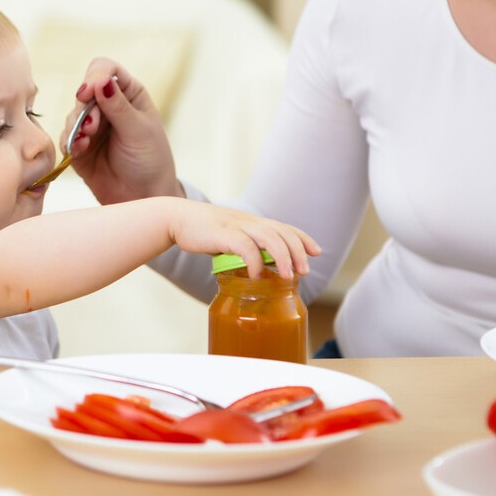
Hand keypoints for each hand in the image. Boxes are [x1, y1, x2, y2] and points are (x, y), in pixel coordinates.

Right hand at [65, 58, 182, 204]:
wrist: (144, 198)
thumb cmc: (150, 161)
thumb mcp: (138, 131)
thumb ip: (118, 106)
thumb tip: (101, 80)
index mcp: (128, 94)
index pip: (105, 69)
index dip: (94, 76)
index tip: (89, 91)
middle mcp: (108, 106)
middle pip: (84, 91)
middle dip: (85, 107)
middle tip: (92, 127)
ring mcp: (92, 127)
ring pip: (72, 114)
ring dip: (76, 126)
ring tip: (86, 140)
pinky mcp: (79, 148)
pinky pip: (65, 138)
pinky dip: (69, 142)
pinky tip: (78, 149)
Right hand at [167, 198, 320, 277]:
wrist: (178, 219)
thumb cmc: (204, 232)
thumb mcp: (230, 237)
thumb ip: (245, 249)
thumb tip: (257, 270)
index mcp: (253, 222)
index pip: (286, 227)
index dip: (304, 238)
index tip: (317, 251)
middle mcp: (250, 222)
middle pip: (283, 233)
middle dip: (298, 252)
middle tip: (304, 271)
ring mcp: (238, 227)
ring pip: (270, 238)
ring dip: (283, 258)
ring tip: (289, 276)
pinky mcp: (225, 235)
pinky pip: (246, 248)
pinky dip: (255, 262)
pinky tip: (257, 276)